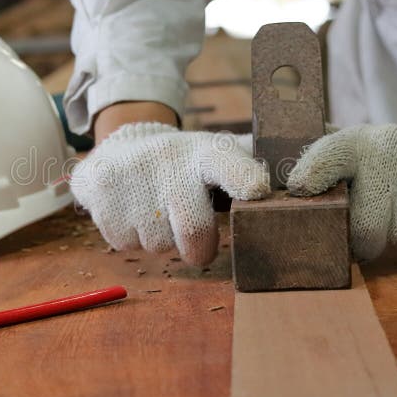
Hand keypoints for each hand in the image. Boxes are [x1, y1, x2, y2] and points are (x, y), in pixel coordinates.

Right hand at [71, 122, 268, 265]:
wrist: (117, 147)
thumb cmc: (182, 162)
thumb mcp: (213, 154)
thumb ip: (249, 167)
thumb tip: (295, 180)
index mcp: (205, 153)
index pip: (228, 164)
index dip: (244, 178)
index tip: (258, 190)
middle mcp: (168, 163)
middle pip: (194, 234)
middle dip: (199, 249)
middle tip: (195, 236)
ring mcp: (131, 179)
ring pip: (158, 245)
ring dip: (161, 238)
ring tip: (155, 208)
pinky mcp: (100, 196)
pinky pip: (127, 243)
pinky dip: (133, 236)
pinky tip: (132, 210)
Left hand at [287, 123, 396, 259]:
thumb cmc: (390, 158)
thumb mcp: (357, 145)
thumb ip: (320, 160)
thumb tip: (273, 174)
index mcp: (358, 142)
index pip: (328, 155)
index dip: (310, 175)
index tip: (298, 190)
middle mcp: (387, 155)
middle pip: (362, 225)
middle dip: (360, 239)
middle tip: (361, 234)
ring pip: (393, 235)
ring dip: (392, 233)